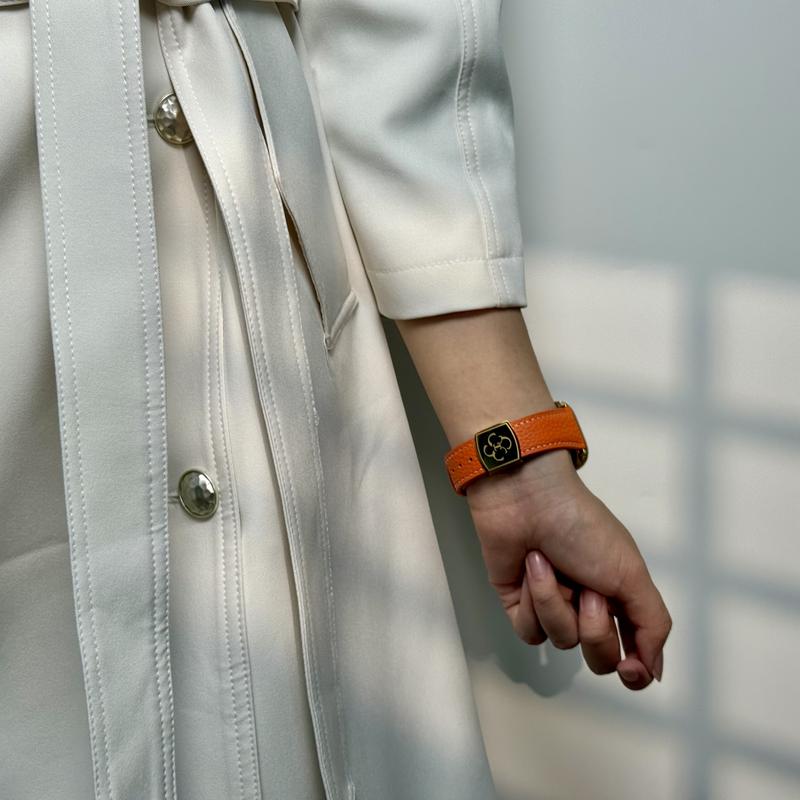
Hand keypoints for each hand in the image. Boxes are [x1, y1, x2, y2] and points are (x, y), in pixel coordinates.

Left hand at [465, 448, 671, 690]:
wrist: (528, 499)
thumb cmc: (581, 526)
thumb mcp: (631, 573)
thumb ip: (652, 624)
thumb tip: (654, 671)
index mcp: (620, 597)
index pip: (634, 654)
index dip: (634, 671)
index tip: (631, 667)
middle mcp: (588, 607)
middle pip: (599, 658)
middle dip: (594, 628)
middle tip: (587, 591)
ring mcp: (552, 606)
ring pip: (561, 641)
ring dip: (556, 602)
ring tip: (551, 565)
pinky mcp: (519, 605)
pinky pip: (530, 631)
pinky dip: (531, 601)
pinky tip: (529, 570)